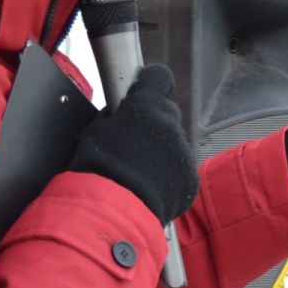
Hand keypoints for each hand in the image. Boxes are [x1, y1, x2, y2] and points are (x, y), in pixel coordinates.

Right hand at [67, 65, 198, 223]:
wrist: (112, 209)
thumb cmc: (98, 169)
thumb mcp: (97, 129)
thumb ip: (116, 115)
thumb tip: (120, 114)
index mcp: (148, 106)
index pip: (159, 78)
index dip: (149, 86)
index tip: (142, 94)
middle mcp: (172, 125)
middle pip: (167, 116)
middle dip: (153, 127)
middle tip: (133, 147)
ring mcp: (184, 153)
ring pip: (175, 146)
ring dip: (161, 155)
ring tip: (138, 174)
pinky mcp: (190, 180)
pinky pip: (180, 172)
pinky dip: (168, 178)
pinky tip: (148, 188)